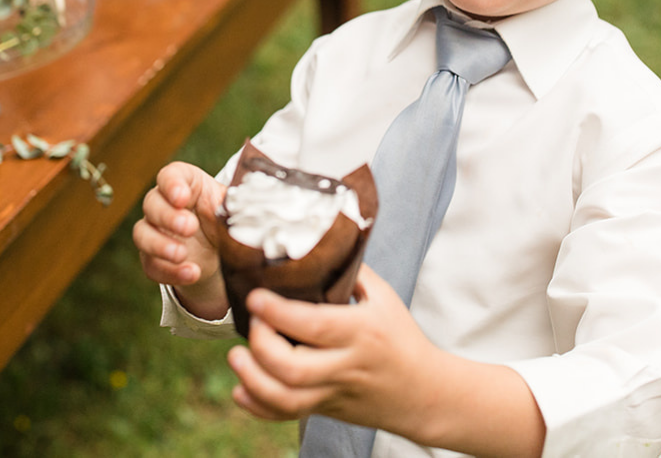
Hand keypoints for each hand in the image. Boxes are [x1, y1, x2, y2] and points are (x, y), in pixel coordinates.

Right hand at [133, 162, 226, 314]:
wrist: (222, 250)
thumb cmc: (224, 218)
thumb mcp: (233, 208)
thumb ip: (236, 204)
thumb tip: (249, 206)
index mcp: (186, 183)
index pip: (170, 175)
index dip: (172, 184)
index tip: (182, 197)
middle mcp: (163, 204)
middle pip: (152, 203)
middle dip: (168, 216)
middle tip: (190, 227)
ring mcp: (155, 231)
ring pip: (142, 234)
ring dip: (160, 245)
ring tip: (182, 255)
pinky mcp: (153, 258)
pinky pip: (151, 265)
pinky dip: (170, 272)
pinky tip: (191, 273)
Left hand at [226, 265, 442, 439]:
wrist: (423, 392)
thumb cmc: (401, 337)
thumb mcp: (384, 298)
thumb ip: (350, 272)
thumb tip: (316, 242)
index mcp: (362, 332)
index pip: (315, 325)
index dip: (278, 312)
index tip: (255, 296)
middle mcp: (347, 366)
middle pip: (294, 368)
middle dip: (261, 345)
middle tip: (252, 323)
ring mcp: (335, 392)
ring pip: (287, 399)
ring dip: (253, 380)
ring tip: (237, 357)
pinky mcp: (326, 409)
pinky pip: (287, 416)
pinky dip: (259, 407)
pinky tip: (242, 389)